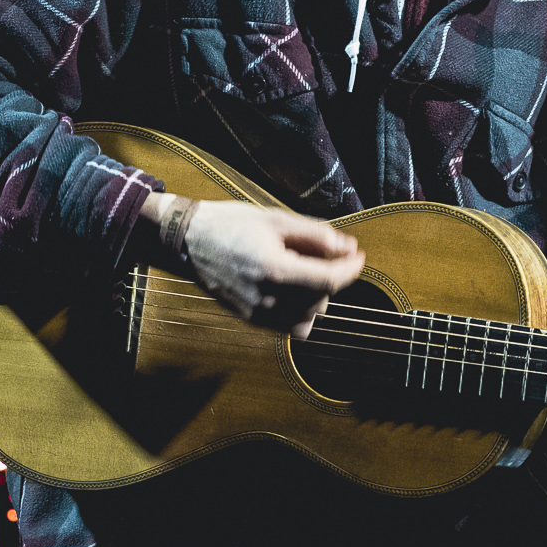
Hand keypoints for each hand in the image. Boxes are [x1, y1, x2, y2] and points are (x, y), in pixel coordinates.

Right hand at [155, 196, 365, 338]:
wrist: (188, 241)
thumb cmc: (231, 224)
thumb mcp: (277, 219)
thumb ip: (316, 235)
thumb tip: (348, 247)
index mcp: (275, 269)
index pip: (330, 280)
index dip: (351, 269)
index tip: (358, 255)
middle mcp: (267, 298)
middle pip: (322, 300)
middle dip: (333, 277)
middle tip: (328, 254)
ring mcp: (257, 313)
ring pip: (308, 319)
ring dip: (317, 297)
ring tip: (306, 270)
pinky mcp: (249, 320)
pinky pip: (288, 328)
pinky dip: (300, 311)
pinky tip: (294, 289)